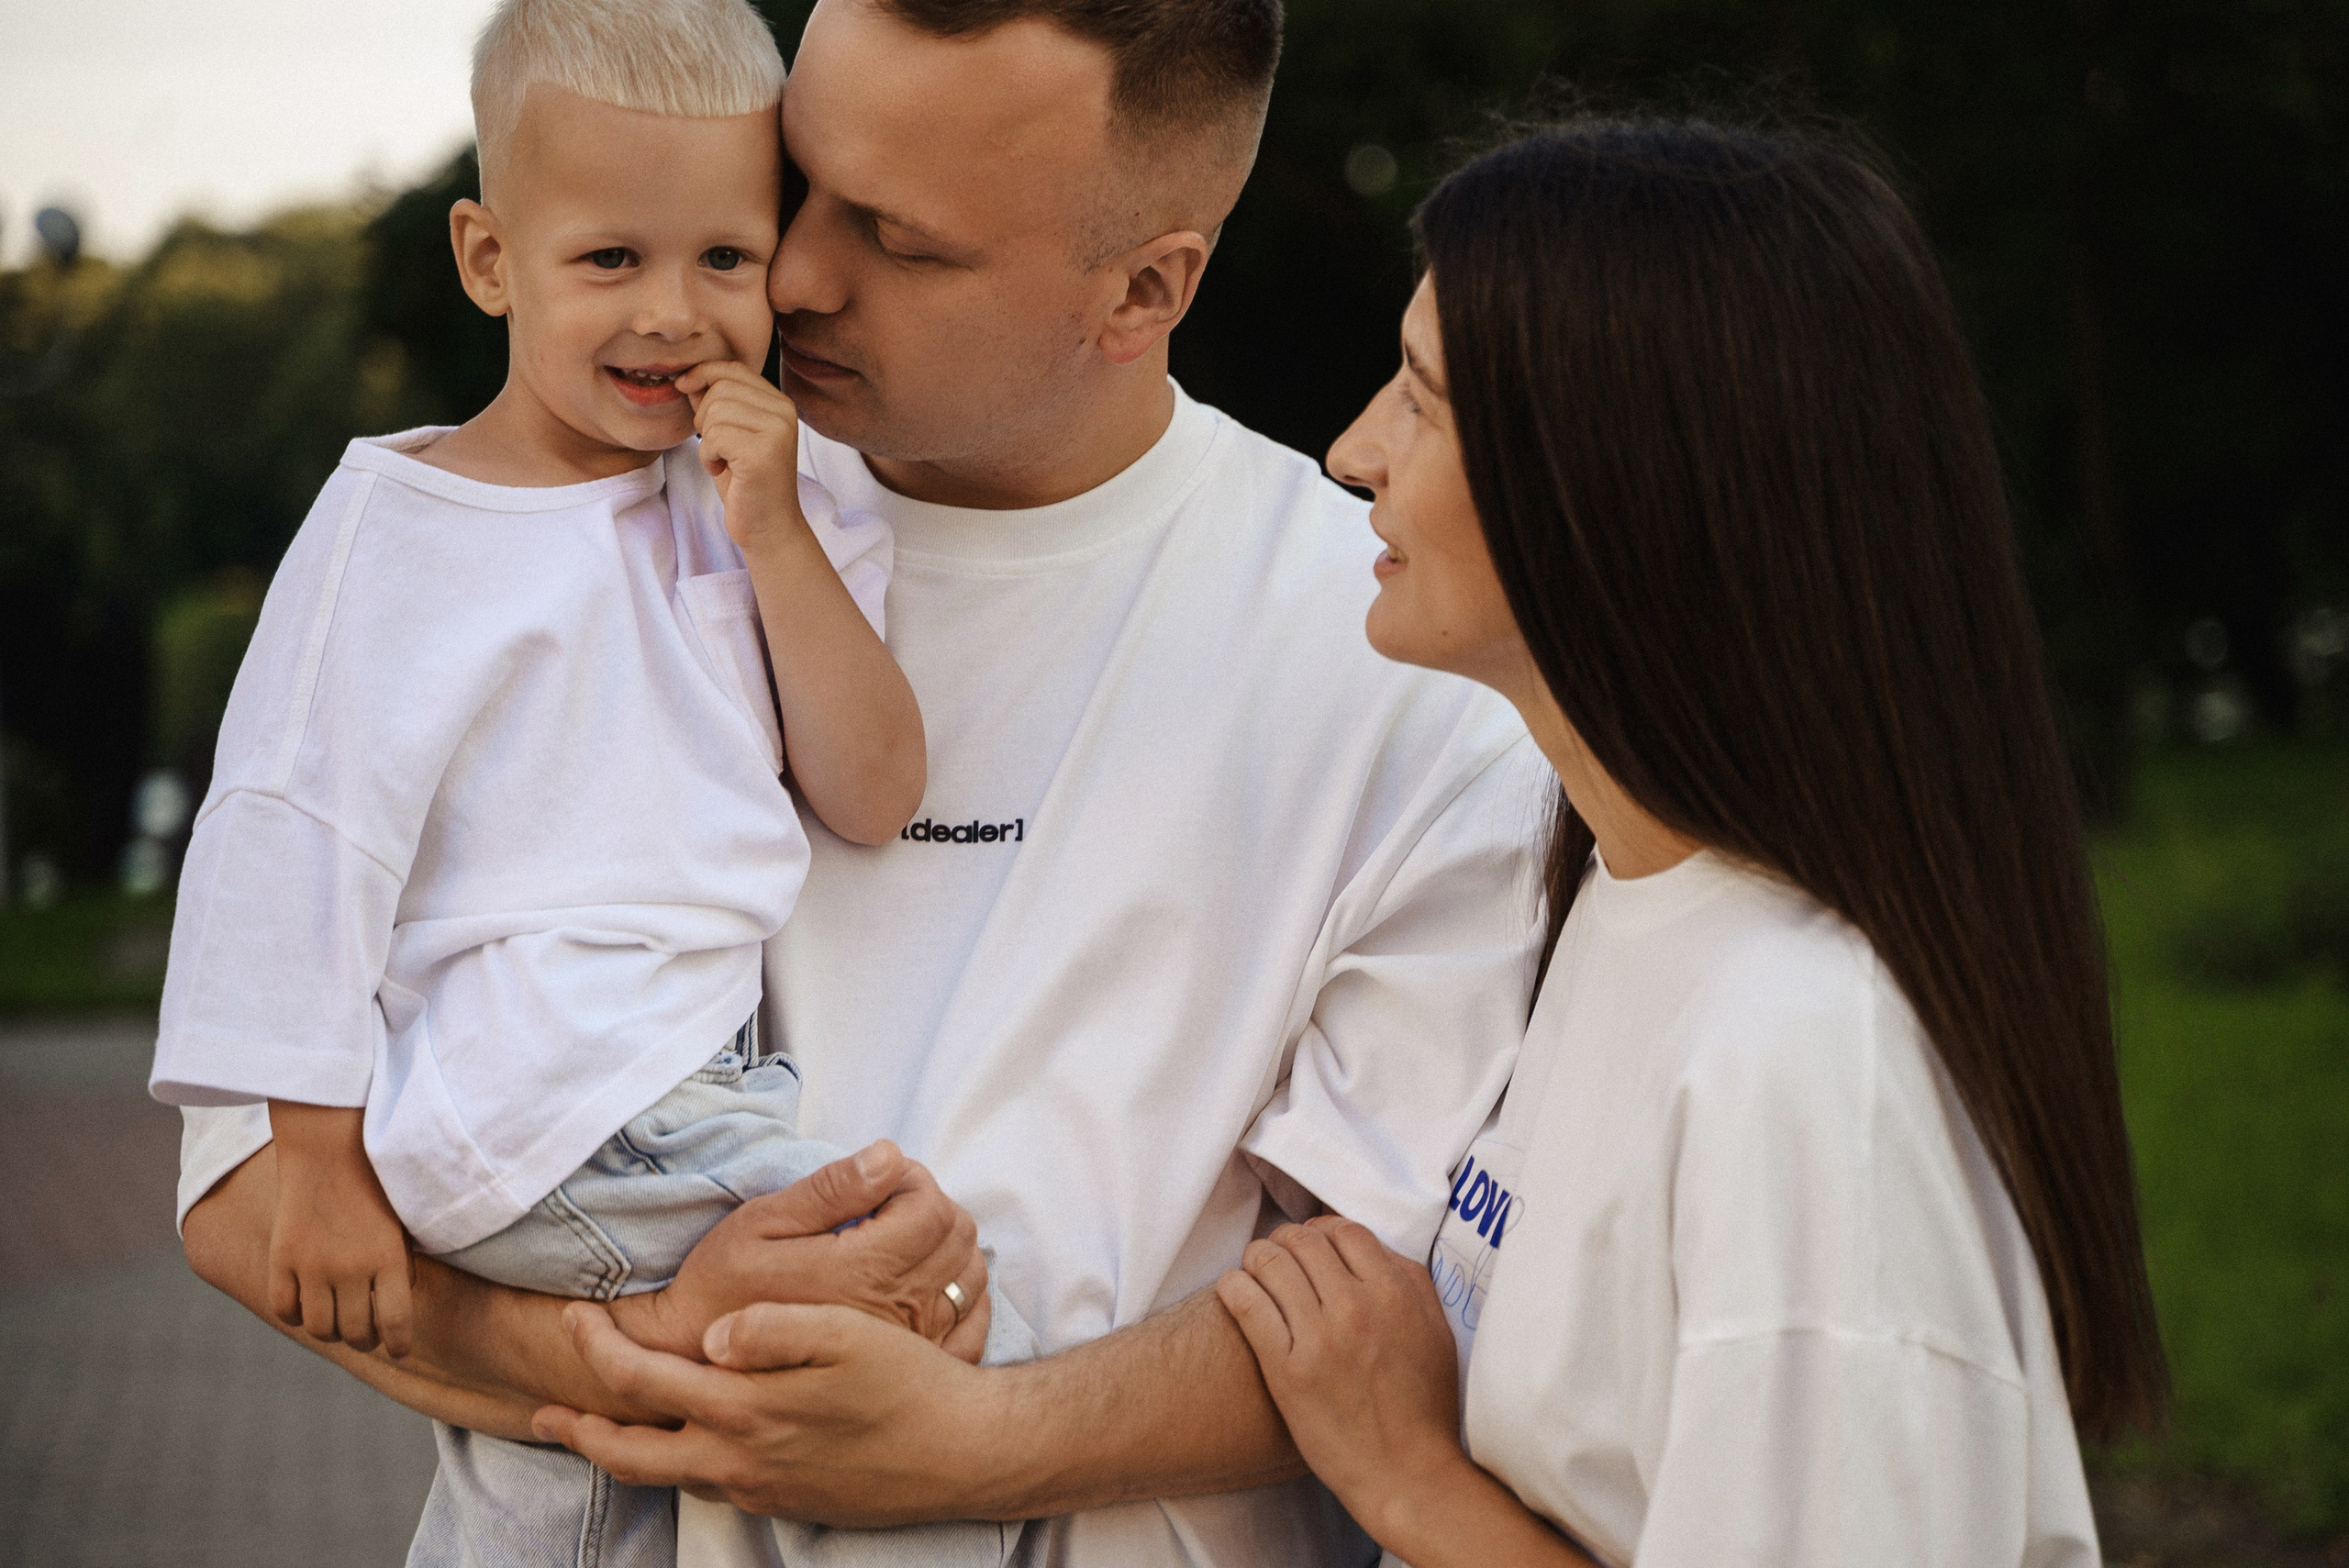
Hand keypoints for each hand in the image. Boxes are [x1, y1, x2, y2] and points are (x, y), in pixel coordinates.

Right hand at [265, 1100, 414, 1356]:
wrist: (328, 1147)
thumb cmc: (373, 1183)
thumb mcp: (400, 1224)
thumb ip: (400, 1266)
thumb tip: (394, 1311)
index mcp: (389, 1259)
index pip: (397, 1323)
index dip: (399, 1345)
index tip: (400, 1351)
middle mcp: (352, 1268)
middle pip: (356, 1332)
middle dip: (365, 1339)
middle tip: (366, 1334)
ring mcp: (314, 1266)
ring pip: (319, 1327)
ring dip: (330, 1332)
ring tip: (337, 1323)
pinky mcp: (282, 1258)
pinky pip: (284, 1308)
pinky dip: (294, 1316)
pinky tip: (304, 1308)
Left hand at [533, 1299, 996, 1524]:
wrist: (964, 1454)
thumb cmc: (910, 1385)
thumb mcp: (847, 1335)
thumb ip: (773, 1328)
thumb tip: (710, 1336)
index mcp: (745, 1411)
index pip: (641, 1383)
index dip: (596, 1349)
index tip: (574, 1317)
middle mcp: (739, 1461)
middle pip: (632, 1454)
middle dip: (580, 1431)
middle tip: (542, 1414)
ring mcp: (760, 1489)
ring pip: (667, 1477)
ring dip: (623, 1454)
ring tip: (599, 1433)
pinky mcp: (785, 1501)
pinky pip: (708, 1487)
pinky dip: (675, 1466)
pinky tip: (688, 1445)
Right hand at [615, 1141, 991, 1366]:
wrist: (697, 1365)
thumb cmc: (720, 1288)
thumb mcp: (758, 1223)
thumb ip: (830, 1190)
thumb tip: (889, 1156)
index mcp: (861, 1272)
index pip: (933, 1208)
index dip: (913, 1179)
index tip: (880, 1181)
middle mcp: (895, 1312)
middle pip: (959, 1238)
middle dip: (930, 1206)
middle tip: (886, 1207)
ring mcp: (909, 1346)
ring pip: (969, 1277)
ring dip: (946, 1247)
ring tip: (898, 1243)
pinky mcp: (910, 1370)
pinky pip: (972, 1326)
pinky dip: (963, 1294)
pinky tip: (925, 1283)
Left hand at [677, 360, 810, 556]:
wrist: (768, 526)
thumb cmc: (746, 482)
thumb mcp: (729, 435)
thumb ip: (715, 403)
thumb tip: (689, 377)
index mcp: (780, 403)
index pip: (734, 369)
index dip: (703, 373)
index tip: (683, 387)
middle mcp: (785, 412)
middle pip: (721, 388)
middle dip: (704, 416)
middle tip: (716, 446)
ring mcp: (777, 431)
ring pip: (716, 411)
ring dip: (706, 440)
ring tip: (722, 460)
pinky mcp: (763, 452)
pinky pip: (715, 436)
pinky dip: (708, 456)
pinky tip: (723, 471)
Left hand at [1216, 1217, 1467, 1530]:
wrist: (1406, 1474)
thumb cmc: (1424, 1407)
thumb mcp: (1436, 1332)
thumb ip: (1410, 1282)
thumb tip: (1372, 1248)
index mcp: (1393, 1294)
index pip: (1344, 1230)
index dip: (1322, 1229)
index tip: (1312, 1243)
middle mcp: (1354, 1308)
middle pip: (1302, 1240)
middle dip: (1285, 1240)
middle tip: (1279, 1255)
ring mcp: (1318, 1339)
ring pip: (1269, 1263)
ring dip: (1256, 1258)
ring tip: (1253, 1270)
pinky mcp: (1286, 1371)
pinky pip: (1247, 1305)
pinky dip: (1233, 1286)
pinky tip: (1234, 1289)